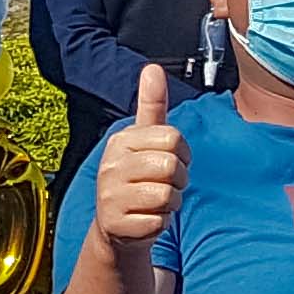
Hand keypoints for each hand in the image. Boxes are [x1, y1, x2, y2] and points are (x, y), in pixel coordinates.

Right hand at [90, 64, 187, 249]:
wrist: (116, 224)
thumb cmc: (138, 177)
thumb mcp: (144, 140)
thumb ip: (151, 105)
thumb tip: (152, 68)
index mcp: (121, 141)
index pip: (172, 138)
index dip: (182, 152)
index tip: (172, 160)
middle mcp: (111, 166)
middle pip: (171, 167)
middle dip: (178, 180)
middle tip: (164, 184)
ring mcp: (110, 196)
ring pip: (167, 196)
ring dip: (171, 202)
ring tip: (155, 202)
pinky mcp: (116, 224)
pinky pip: (159, 222)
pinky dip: (160, 223)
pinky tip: (146, 218)